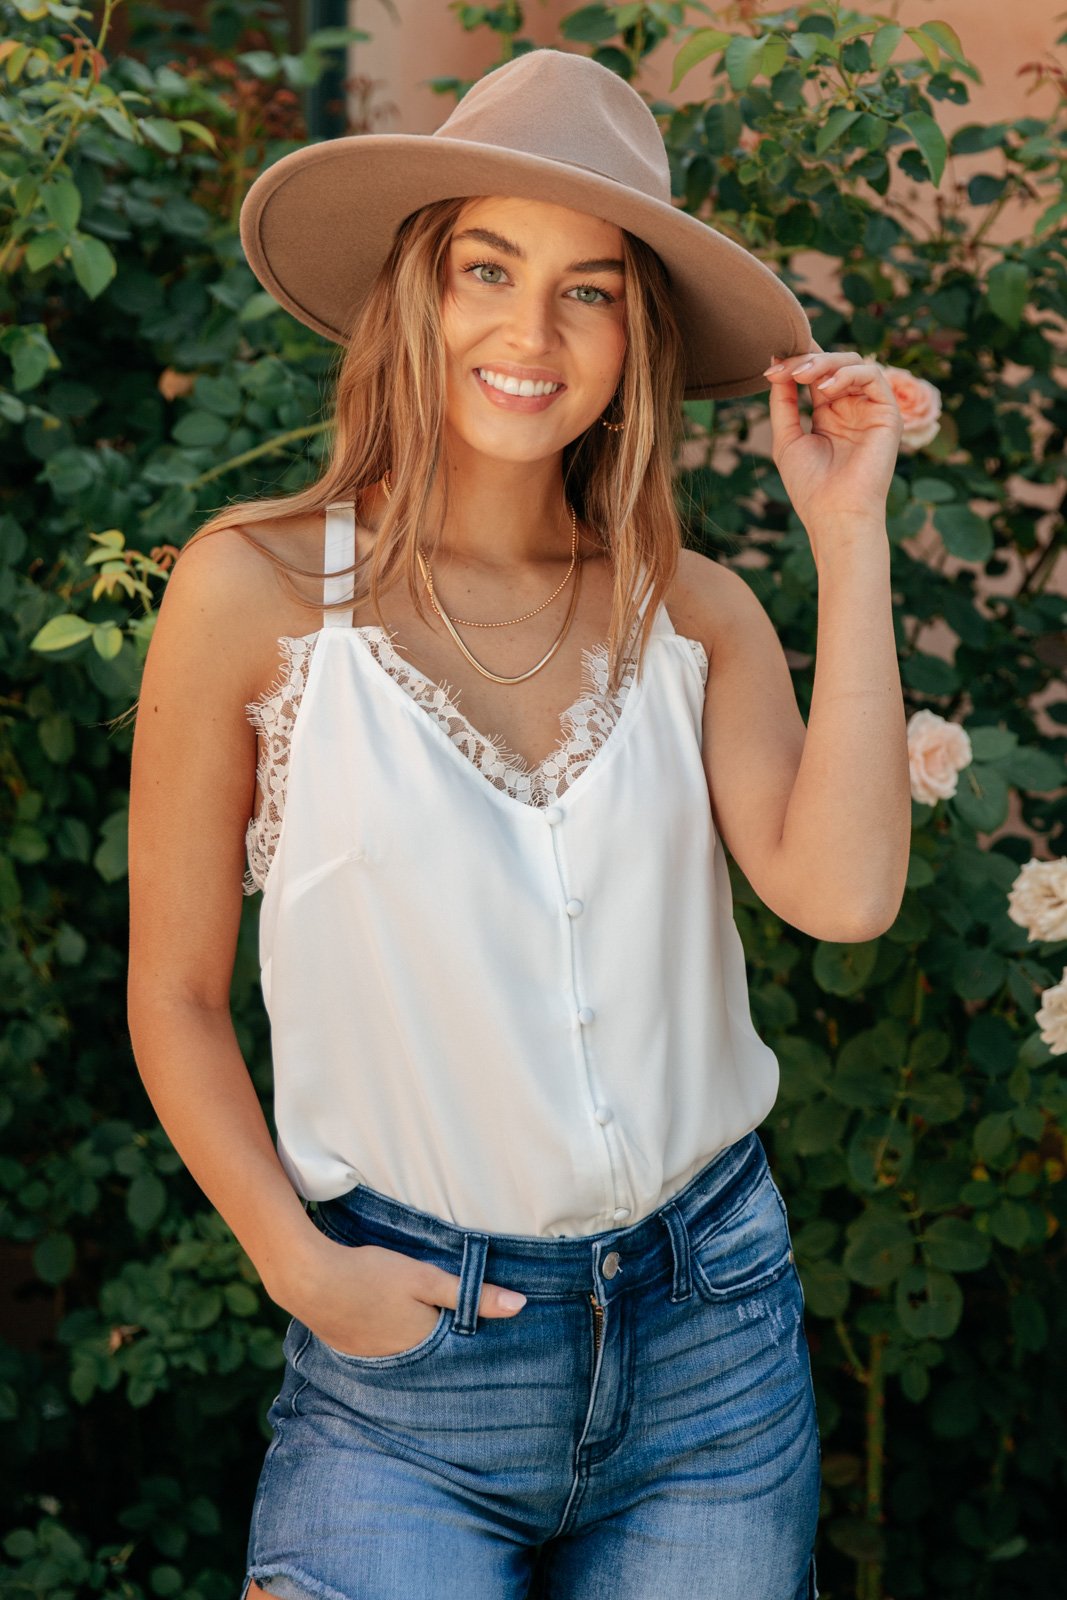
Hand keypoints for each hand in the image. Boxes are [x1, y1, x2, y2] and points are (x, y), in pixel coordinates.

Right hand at [277, 1223, 526, 1358]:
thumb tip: (520, 1306)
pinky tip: (391, 1323)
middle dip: (448, 1344)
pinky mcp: (352, 1348)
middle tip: (463, 1331)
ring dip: (419, 1343)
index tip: (493, 1334)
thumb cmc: (371, 1275)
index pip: (460, 1348)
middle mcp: (402, 1360)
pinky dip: (393, 1339)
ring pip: (409, 1353)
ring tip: (427, 1326)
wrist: (309, 1280)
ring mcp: (375, 1357)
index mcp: (425, 1343)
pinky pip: (385, 1350)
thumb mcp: (426, 1277)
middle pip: (434, 1353)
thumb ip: (470, 1294)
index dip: (473, 1337)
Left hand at [764, 348, 902, 539]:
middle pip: (834, 363)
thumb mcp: (787, 438)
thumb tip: (776, 365)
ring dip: (825, 363)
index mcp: (830, 414)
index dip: (798, 361)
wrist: (835, 514)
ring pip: (854, 363)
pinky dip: (847, 374)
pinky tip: (824, 390)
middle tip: (784, 367)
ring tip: (801, 375)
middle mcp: (852, 408)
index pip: (817, 374)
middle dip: (807, 359)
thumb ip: (783, 402)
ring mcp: (870, 409)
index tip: (772, 364)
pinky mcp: (888, 413)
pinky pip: (873, 376)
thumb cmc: (810, 486)